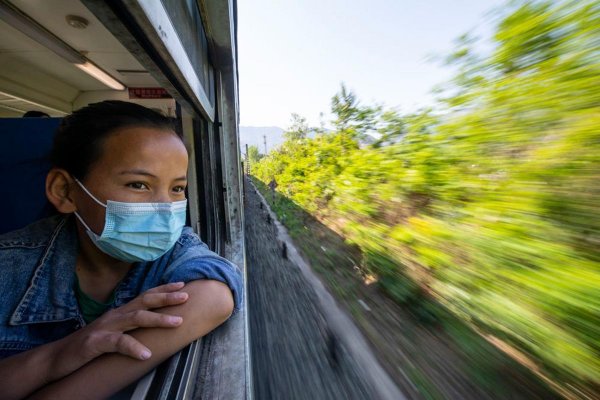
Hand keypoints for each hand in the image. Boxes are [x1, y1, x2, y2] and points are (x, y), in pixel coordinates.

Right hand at [71, 282, 188, 363]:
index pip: (145, 296)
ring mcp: (105, 327)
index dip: (163, 290)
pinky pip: (117, 343)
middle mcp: (115, 315)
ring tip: (177, 322)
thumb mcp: (114, 331)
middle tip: (186, 296)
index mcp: (120, 312)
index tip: (183, 285)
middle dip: (166, 298)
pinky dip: (133, 347)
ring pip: (135, 319)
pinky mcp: (96, 343)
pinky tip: (145, 353)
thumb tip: (153, 322)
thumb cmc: (90, 344)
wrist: (58, 356)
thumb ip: (130, 325)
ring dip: (158, 319)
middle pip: (144, 302)